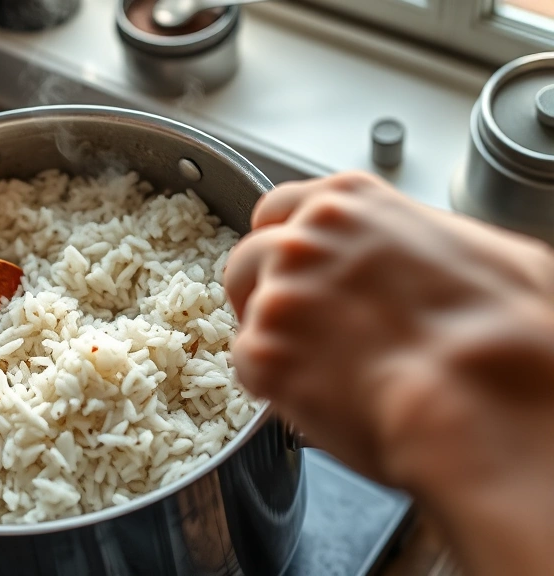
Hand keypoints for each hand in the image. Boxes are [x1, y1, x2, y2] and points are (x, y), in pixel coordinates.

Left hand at [224, 172, 553, 574]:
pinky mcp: (262, 353)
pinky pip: (252, 368)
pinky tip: (320, 394)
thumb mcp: (491, 251)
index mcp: (350, 203)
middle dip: (266, 290)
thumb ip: (431, 241)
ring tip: (319, 365)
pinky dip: (276, 385)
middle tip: (304, 325)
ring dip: (274, 337)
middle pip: (252, 258)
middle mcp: (302, 239)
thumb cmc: (504, 328)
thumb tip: (438, 259)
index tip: (293, 266)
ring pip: (248, 314)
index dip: (284, 242)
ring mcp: (276, 294)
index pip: (281, 209)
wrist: (481, 395)